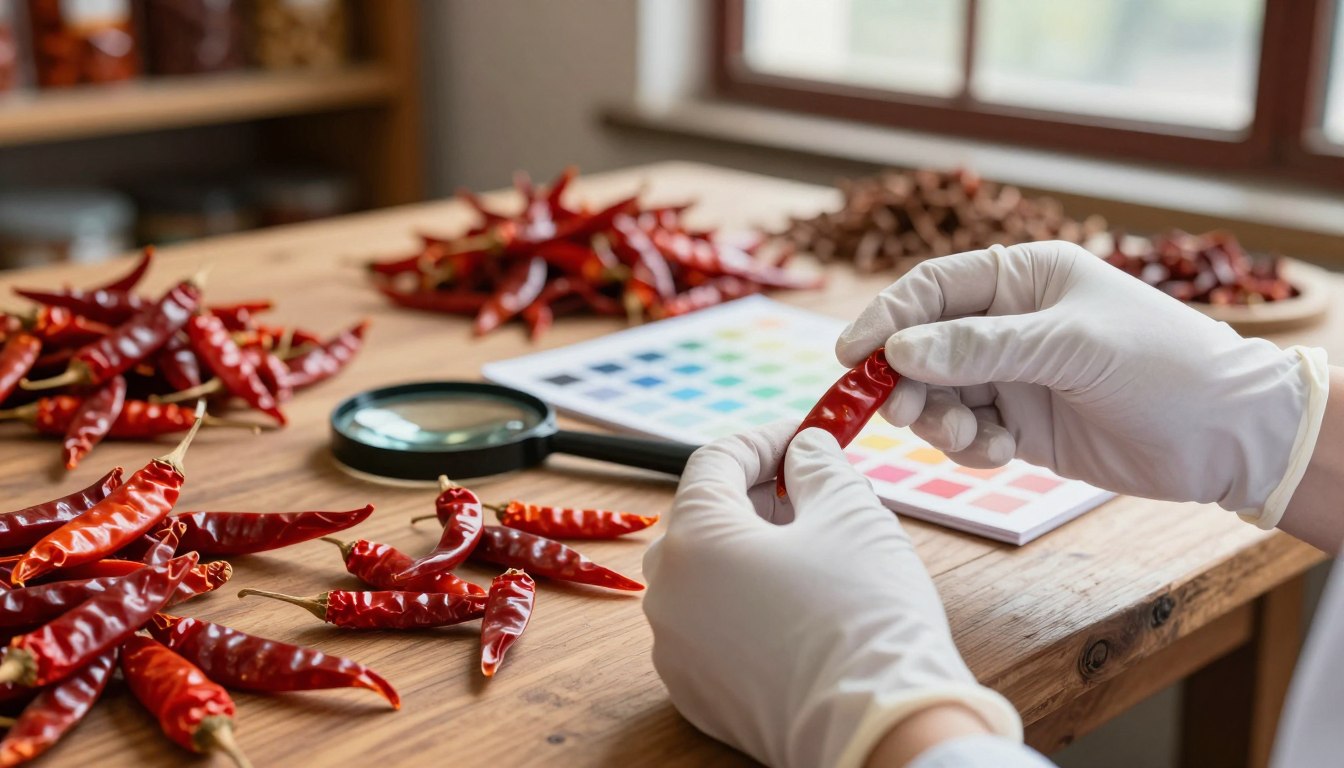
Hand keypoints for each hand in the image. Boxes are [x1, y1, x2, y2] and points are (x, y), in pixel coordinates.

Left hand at [643, 423, 1019, 767]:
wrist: (881, 729)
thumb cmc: (867, 616)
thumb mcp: (851, 513)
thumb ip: (818, 466)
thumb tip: (805, 450)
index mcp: (693, 539)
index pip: (714, 461)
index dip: (764, 441)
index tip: (804, 440)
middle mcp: (667, 594)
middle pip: (703, 519)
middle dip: (758, 499)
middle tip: (815, 496)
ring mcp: (675, 651)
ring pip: (705, 578)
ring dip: (751, 555)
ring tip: (816, 556)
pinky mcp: (696, 694)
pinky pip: (712, 630)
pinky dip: (745, 609)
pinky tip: (799, 611)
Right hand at [836, 241, 1328, 525]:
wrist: (1228, 435)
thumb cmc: (1161, 365)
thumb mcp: (1069, 346)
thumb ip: (980, 347)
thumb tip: (898, 350)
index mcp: (1024, 278)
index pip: (933, 289)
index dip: (886, 318)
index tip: (851, 355)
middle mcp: (1012, 323)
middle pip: (924, 346)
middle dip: (907, 379)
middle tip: (901, 410)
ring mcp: (1014, 376)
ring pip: (939, 394)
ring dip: (937, 419)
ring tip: (965, 436)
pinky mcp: (1021, 425)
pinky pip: (966, 433)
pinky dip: (968, 447)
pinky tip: (998, 454)